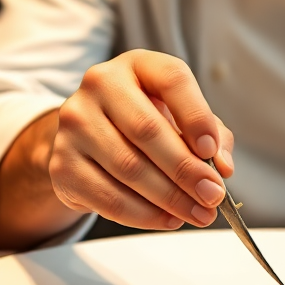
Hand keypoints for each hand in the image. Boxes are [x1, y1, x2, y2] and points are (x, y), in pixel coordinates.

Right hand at [50, 50, 233, 230]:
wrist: (90, 140)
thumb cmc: (148, 121)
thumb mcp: (182, 116)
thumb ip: (212, 135)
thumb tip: (222, 168)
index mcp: (138, 64)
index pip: (172, 79)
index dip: (196, 115)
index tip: (212, 151)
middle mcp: (100, 84)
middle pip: (147, 129)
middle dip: (186, 169)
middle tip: (213, 195)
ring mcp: (74, 123)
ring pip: (128, 167)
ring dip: (170, 197)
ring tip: (198, 213)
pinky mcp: (62, 164)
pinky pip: (107, 196)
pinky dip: (144, 214)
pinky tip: (168, 219)